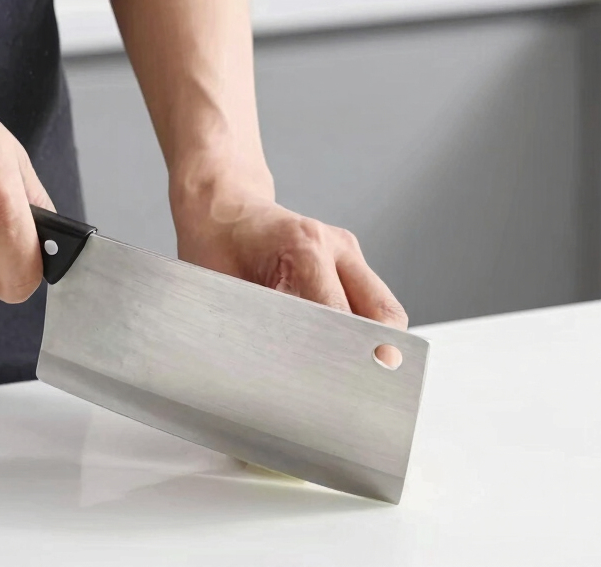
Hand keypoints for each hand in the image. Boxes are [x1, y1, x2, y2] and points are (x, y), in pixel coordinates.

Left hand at [174, 189, 407, 366]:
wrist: (223, 209)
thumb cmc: (215, 246)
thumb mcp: (220, 290)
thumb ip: (254, 328)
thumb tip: (279, 374)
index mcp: (303, 247)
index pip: (341, 318)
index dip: (338, 358)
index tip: (334, 388)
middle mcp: (335, 246)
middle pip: (382, 316)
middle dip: (370, 358)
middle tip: (345, 390)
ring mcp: (347, 252)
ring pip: (384, 311)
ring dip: (369, 344)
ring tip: (342, 372)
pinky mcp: (350, 261)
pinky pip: (372, 303)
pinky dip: (361, 331)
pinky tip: (336, 348)